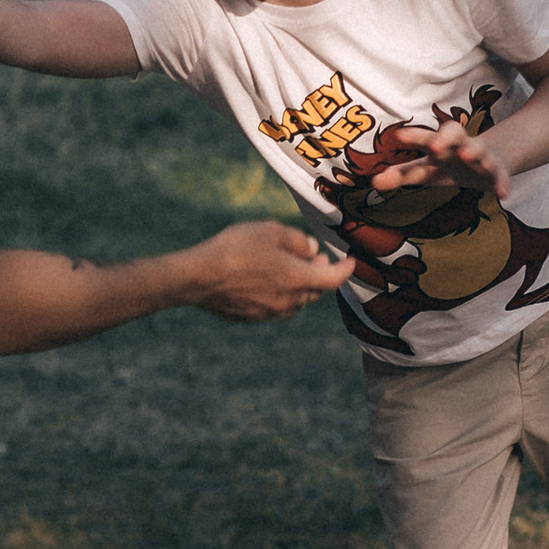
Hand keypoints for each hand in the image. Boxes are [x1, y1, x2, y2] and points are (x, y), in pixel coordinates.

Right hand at [183, 221, 353, 321]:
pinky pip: (272, 306)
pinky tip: (261, 279)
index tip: (350, 261)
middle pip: (314, 292)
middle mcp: (288, 302)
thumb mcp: (271, 231)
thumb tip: (311, 251)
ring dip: (297, 286)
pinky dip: (276, 294)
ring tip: (287, 267)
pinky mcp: (251, 317)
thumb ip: (297, 241)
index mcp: (298, 280)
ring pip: (294, 301)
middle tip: (315, 260)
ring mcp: (268, 313)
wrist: (197, 277)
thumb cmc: (236, 248)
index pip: (333, 279)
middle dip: (318, 276)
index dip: (345, 269)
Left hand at [365, 118, 509, 201]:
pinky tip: (503, 194)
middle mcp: (459, 146)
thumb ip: (401, 175)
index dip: (413, 136)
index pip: (424, 138)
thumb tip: (372, 182)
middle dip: (444, 138)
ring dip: (473, 152)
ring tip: (468, 156)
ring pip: (478, 150)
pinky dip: (502, 183)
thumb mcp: (426, 170)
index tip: (398, 136)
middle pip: (453, 134)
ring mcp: (480, 156)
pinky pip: (501, 175)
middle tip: (433, 144)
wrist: (490, 159)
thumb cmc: (449, 163)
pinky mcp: (497, 171)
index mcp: (440, 145)